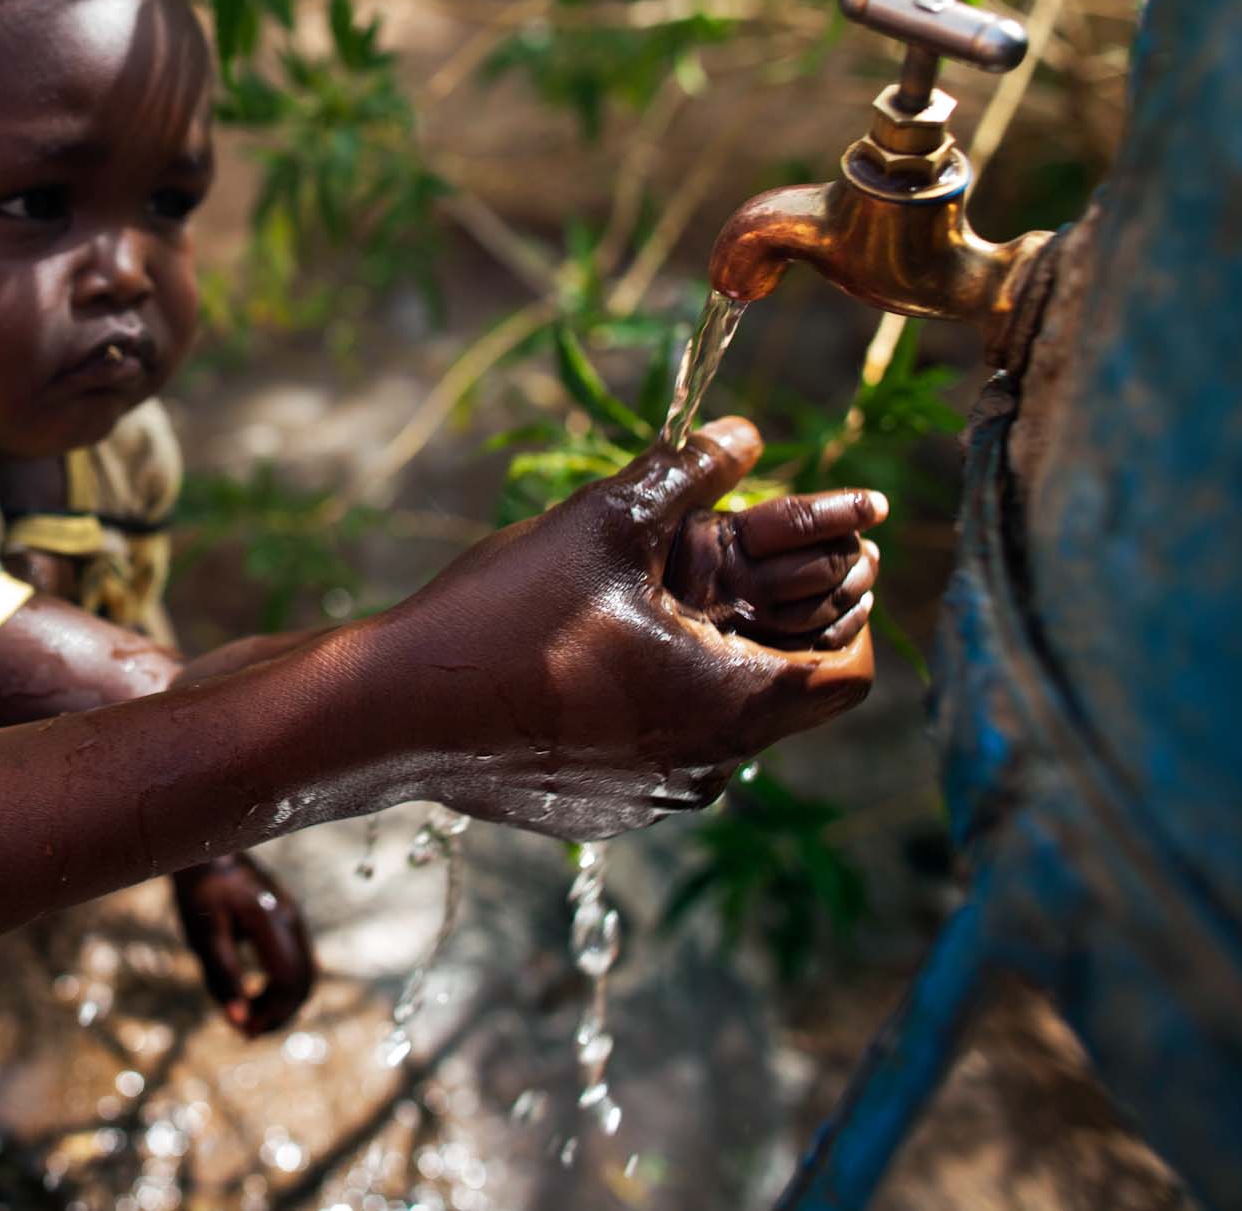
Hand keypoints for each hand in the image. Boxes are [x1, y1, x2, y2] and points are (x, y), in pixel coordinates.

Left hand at [170, 853, 315, 1036]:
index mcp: (269, 920)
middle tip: (248, 1031)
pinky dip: (284, 985)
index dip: (273, 1013)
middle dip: (281, 1014)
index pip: (289, 980)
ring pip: (307, 973)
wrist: (205, 849)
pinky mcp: (289, 917)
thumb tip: (239, 1023)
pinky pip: (299, 960)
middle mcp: (290, 917)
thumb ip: (222, 978)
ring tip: (251, 1016)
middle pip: (305, 981)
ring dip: (283, 1002)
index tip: (246, 1031)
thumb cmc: (198, 891)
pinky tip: (256, 993)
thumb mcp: (203, 936)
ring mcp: (294, 915)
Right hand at [353, 416, 876, 840]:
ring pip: (714, 723)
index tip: (817, 563)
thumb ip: (686, 471)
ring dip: (698, 662)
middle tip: (716, 562)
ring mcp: (653, 798)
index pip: (849, 674)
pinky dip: (646, 700)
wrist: (391, 716)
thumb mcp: (601, 523)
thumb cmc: (503, 620)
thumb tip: (746, 433)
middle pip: (779, 694)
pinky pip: (654, 749)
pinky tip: (584, 653)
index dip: (850, 612)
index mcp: (730, 705)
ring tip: (639, 601)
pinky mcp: (601, 809)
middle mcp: (708, 770)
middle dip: (760, 623)